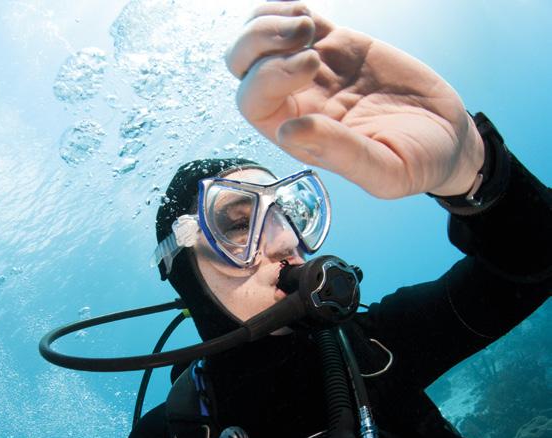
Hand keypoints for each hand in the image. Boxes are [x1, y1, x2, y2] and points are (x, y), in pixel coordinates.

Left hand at [226, 1, 483, 197]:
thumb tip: (289, 131)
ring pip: (259, 38)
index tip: (313, 64)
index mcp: (301, 136)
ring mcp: (314, 71)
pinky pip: (292, 20)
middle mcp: (298, 103)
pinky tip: (312, 16)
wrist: (447, 137)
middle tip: (306, 34)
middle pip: (242, 67)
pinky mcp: (337, 44)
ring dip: (270, 20)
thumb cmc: (416, 163)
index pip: (253, 102)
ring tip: (310, 23)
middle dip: (259, 41)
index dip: (268, 75)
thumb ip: (340, 153)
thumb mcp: (385, 170)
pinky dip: (289, 7)